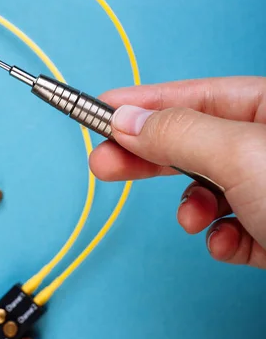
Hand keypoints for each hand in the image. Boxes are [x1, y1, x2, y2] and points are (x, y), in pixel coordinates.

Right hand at [90, 77, 265, 266]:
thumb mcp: (238, 155)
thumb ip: (178, 133)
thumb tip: (125, 120)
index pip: (197, 95)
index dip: (146, 101)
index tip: (100, 108)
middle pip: (194, 143)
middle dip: (150, 157)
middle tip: (104, 163)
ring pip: (211, 188)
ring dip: (192, 207)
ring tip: (192, 220)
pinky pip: (231, 227)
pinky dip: (220, 237)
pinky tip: (225, 242)